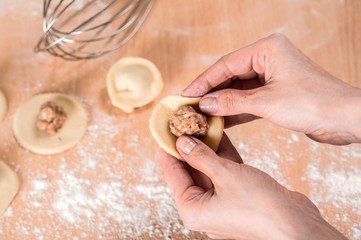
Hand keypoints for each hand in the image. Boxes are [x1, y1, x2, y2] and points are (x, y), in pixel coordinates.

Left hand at [160, 133, 346, 239]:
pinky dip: (222, 154)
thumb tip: (181, 142)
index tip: (165, 128)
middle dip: (188, 144)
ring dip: (206, 146)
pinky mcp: (237, 196)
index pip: (172, 172)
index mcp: (192, 209)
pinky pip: (224, 171)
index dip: (167, 147)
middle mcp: (203, 208)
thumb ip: (201, 157)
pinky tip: (219, 134)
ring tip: (200, 122)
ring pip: (208, 168)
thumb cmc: (260, 208)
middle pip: (189, 169)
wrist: (297, 226)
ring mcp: (221, 202)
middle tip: (184, 121)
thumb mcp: (225, 175)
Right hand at [182, 33, 360, 144]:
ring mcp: (272, 76)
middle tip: (190, 106)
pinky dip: (235, 111)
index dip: (204, 81)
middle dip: (211, 93)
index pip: (226, 64)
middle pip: (230, 76)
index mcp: (267, 49)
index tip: (186, 95)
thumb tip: (205, 104)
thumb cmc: (315, 103)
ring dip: (222, 103)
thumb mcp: (267, 102)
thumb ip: (232, 102)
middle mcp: (268, 59)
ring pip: (238, 89)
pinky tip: (220, 120)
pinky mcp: (275, 93)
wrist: (345, 119)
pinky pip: (249, 100)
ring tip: (201, 115)